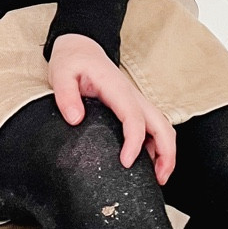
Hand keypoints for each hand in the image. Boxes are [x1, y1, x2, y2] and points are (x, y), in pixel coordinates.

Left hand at [47, 31, 176, 184]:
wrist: (81, 48)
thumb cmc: (72, 61)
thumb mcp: (61, 74)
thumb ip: (66, 95)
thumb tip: (75, 119)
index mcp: (117, 89)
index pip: (135, 118)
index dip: (134, 142)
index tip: (126, 162)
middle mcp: (133, 96)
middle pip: (161, 124)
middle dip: (166, 153)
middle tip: (158, 179)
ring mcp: (136, 102)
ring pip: (162, 127)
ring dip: (167, 152)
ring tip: (158, 178)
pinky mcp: (134, 108)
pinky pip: (153, 128)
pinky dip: (158, 146)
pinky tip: (148, 164)